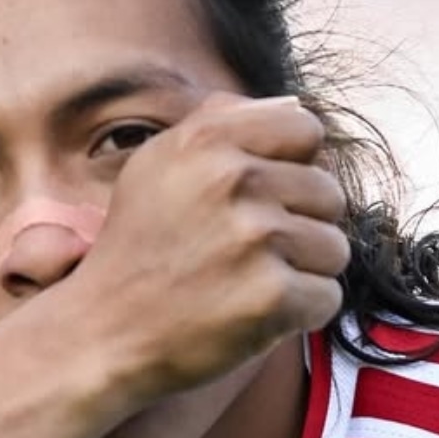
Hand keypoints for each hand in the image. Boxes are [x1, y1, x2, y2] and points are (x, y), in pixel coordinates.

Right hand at [66, 94, 349, 404]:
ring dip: (304, 273)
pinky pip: (328, 297)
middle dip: (302, 226)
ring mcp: (255, 237)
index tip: (269, 197)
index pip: (307, 130)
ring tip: (249, 283)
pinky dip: (301, 314)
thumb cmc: (140, 250)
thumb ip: (219, 124)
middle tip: (249, 253)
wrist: (102, 332)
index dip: (297, 167)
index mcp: (207, 142)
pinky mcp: (272, 294)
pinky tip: (254, 315)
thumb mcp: (158, 165)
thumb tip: (292, 105)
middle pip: (330, 194)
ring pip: (335, 247)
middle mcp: (233, 181)